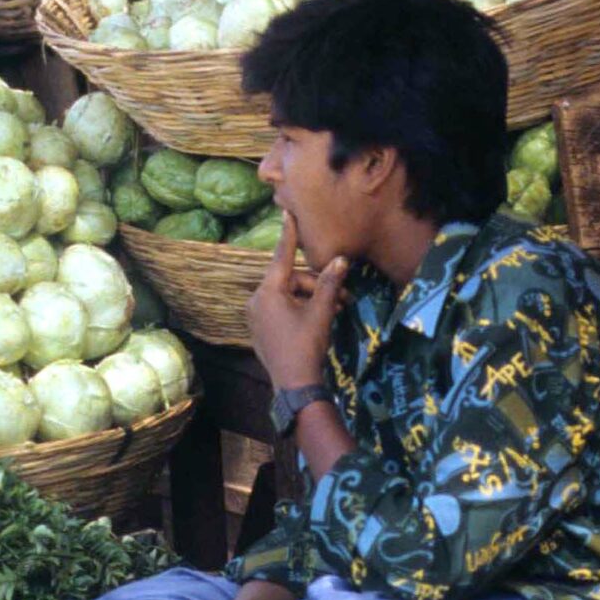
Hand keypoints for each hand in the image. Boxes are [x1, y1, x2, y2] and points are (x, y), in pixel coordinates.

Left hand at [246, 212, 347, 391]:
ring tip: (337, 309)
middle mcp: (257, 301)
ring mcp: (257, 317)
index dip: (288, 234)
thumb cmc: (306, 345)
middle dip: (316, 284)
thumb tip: (340, 260)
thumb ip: (329, 284)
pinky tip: (320, 318)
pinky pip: (281, 309)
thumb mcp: (321, 312)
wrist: (294, 386)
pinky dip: (300, 308)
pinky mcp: (261, 330)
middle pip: (290, 280)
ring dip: (312, 298)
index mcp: (268, 292)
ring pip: (288, 295)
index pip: (281, 256)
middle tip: (343, 296)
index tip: (287, 213)